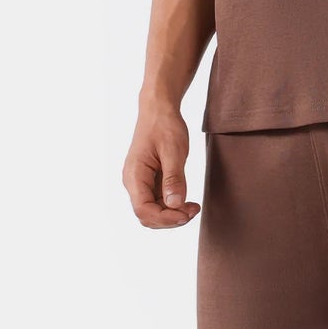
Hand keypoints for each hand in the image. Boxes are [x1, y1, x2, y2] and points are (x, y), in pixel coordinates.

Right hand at [123, 100, 201, 227]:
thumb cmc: (164, 126)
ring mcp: (140, 183)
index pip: (144, 210)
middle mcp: (133, 182)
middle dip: (170, 219)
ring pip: (153, 211)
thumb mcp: (173, 151)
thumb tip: (175, 204)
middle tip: (194, 209)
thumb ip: (174, 178)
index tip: (187, 213)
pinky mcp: (149, 181)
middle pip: (147, 216)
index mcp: (134, 175)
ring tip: (193, 206)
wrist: (158, 109)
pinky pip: (158, 201)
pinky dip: (172, 206)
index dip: (166, 218)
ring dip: (172, 214)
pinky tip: (187, 201)